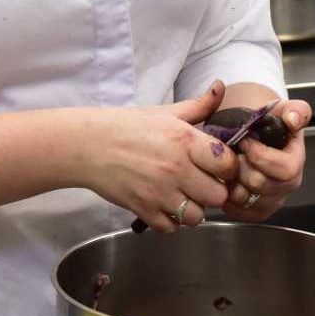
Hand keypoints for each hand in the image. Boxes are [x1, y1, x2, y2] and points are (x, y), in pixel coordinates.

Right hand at [78, 81, 235, 232]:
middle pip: (217, 195)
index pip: (227, 164)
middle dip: (213, 191)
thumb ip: (198, 105)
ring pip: (197, 217)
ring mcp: (159, 192)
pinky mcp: (144, 210)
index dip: (227, 167)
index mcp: (184, 139)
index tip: (218, 166)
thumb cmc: (127, 127)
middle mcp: (175, 168)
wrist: (87, 146)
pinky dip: (171, 221)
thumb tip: (220, 87)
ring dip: (193, 209)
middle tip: (202, 183)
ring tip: (183, 196)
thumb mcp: (165, 112)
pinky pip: (172, 228)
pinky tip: (165, 205)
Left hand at [216, 100, 312, 222]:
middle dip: (241, 167)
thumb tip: (293, 120)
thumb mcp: (282, 109)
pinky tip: (225, 180)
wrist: (253, 135)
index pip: (285, 169)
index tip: (245, 141)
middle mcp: (287, 185)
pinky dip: (225, 196)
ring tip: (227, 165)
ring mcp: (272, 201)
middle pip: (261, 184)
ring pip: (245, 199)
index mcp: (296, 161)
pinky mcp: (255, 212)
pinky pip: (236, 211)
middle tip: (231, 153)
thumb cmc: (266, 123)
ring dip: (230, 181)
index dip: (260, 155)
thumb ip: (295, 110)